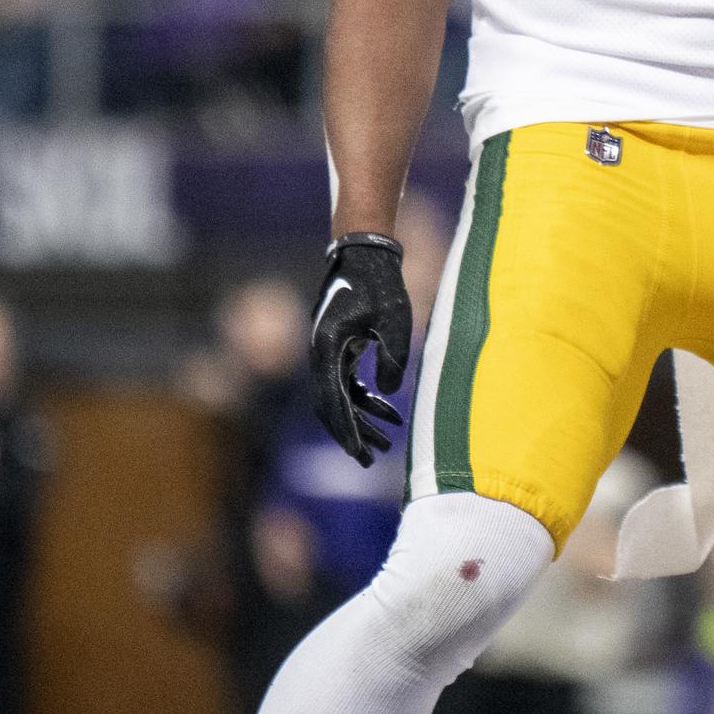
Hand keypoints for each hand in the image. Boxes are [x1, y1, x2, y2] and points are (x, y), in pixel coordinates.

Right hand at [310, 232, 412, 465]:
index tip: (360, 453)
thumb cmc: (380, 283)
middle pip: (331, 405)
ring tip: (387, 442)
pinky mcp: (338, 348)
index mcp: (327, 347)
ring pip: (340, 397)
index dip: (347, 429)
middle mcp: (320, 353)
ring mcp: (327, 351)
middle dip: (351, 434)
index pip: (333, 399)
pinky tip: (389, 412)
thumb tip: (387, 394)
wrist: (363, 254)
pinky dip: (365, 400)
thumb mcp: (393, 319)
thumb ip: (392, 357)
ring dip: (361, 420)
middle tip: (371, 460)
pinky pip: (347, 384)